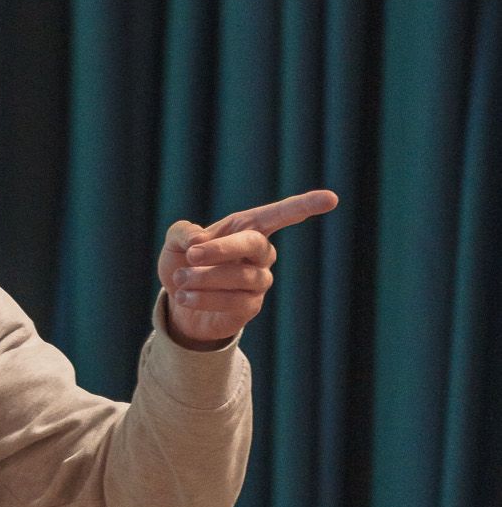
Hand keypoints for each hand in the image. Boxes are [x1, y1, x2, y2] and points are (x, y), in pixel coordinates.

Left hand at [159, 189, 338, 347]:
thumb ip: (183, 232)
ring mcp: (259, 280)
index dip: (304, 206)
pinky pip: (233, 301)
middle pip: (254, 243)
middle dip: (222, 248)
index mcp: (246, 228)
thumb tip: (199, 240)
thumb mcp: (176, 242)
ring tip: (181, 279)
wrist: (179, 301)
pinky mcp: (251, 307)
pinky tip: (185, 297)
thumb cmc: (184, 263)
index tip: (331, 199)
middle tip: (191, 254)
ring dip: (206, 277)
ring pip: (242, 276)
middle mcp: (260, 253)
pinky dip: (204, 298)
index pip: (279, 214)